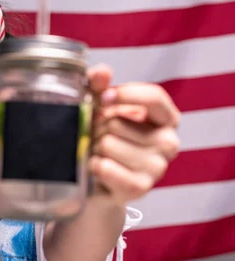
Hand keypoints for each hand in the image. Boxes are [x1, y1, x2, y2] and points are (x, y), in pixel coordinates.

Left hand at [86, 65, 180, 204]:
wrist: (94, 182)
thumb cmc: (101, 138)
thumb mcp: (99, 108)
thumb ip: (99, 86)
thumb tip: (103, 72)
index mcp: (166, 119)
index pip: (154, 97)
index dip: (125, 94)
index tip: (103, 98)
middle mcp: (169, 143)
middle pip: (118, 122)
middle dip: (97, 127)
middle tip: (97, 137)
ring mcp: (157, 168)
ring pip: (108, 144)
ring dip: (93, 148)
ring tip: (97, 154)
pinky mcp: (140, 188)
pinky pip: (105, 167)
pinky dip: (93, 166)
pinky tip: (96, 169)